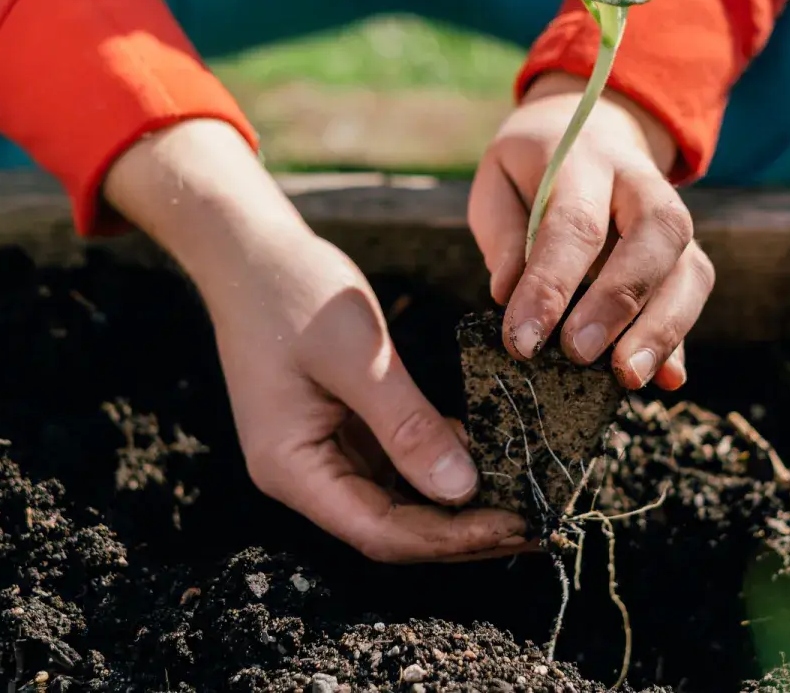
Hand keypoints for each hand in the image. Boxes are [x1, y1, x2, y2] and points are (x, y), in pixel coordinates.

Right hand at [105, 121, 528, 562]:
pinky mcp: (342, 430)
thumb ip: (407, 424)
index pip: (380, 532)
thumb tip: (463, 490)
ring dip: (459, 505)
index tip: (516, 525)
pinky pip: (398, 465)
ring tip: (526, 500)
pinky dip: (442, 466)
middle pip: (393, 528)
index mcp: (292, 468)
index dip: (450, 540)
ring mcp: (323, 454)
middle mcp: (304, 475)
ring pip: (400, 501)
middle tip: (538, 525)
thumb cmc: (294, 292)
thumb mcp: (358, 356)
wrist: (251, 250)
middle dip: (464, 532)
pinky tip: (492, 458)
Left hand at [470, 73, 714, 389]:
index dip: (550, 285)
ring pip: (689, 268)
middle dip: (620, 301)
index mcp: (584, 159)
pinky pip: (693, 295)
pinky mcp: (685, 254)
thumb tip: (508, 293)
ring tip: (627, 377)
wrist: (593, 130)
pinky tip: (668, 380)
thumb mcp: (497, 180)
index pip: (574, 223)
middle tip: (580, 354)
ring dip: (662, 329)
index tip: (523, 340)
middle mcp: (641, 184)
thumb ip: (502, 232)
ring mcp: (673, 219)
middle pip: (655, 235)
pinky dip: (682, 340)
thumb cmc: (533, 169)